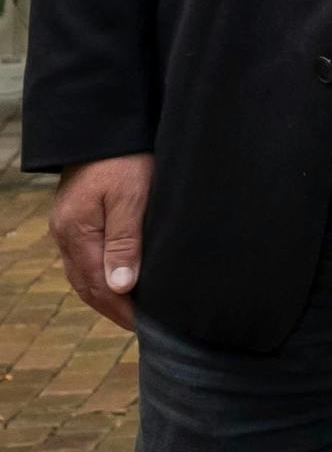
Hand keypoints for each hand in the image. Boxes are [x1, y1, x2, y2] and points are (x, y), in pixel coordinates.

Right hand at [49, 154, 151, 332]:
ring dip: (106, 294)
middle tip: (142, 326)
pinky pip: (86, 257)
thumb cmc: (124, 158)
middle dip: (113, 308)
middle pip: (87, 285)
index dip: (122, 310)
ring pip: (85, 273)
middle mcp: (66, 235)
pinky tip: (119, 279)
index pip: (98, 287)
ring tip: (132, 310)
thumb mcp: (131, 198)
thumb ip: (125, 242)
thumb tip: (121, 288)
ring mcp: (68, 227)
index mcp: (77, 234)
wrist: (104, 125)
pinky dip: (101, 274)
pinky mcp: (76, 217)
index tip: (146, 326)